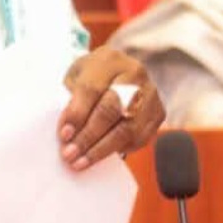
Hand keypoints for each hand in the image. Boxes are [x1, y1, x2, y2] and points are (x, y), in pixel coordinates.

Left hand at [58, 46, 165, 169]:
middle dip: (88, 136)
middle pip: (111, 110)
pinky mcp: (159, 113)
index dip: (77, 114)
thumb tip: (68, 131)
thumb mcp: (77, 75)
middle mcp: (135, 74)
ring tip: (82, 162)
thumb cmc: (92, 73)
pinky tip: (100, 156)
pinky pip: (140, 138)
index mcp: (109, 59)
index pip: (92, 89)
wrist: (120, 69)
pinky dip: (118, 150)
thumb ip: (72, 97)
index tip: (64, 135)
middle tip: (70, 154)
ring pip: (128, 129)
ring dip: (102, 150)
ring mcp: (151, 94)